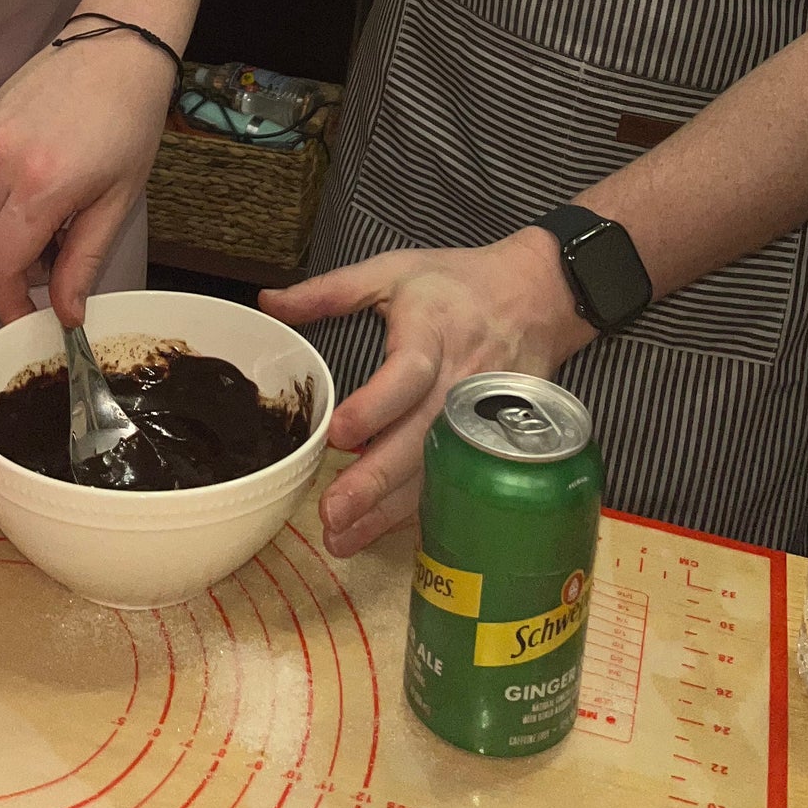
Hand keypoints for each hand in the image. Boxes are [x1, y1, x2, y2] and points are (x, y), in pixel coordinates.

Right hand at [0, 23, 173, 323]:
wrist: (121, 41)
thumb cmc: (132, 118)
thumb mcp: (119, 198)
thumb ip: (84, 261)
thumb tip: (65, 316)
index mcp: (39, 184)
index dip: (8, 303)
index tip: (27, 321)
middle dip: (9, 274)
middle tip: (52, 272)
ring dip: (6, 237)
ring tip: (57, 222)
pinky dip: (3, 202)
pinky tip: (43, 189)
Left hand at [260, 230, 594, 558]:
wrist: (539, 294)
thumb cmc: (458, 283)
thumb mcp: (393, 270)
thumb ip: (330, 290)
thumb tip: (269, 301)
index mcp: (432, 330)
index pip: (408, 373)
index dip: (376, 406)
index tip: (340, 435)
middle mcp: (459, 379)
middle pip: (420, 437)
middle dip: (376, 480)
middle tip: (332, 513)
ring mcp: (482, 415)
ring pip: (437, 471)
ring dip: (391, 509)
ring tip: (343, 537)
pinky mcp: (495, 439)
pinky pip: (455, 480)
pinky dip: (419, 510)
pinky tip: (382, 531)